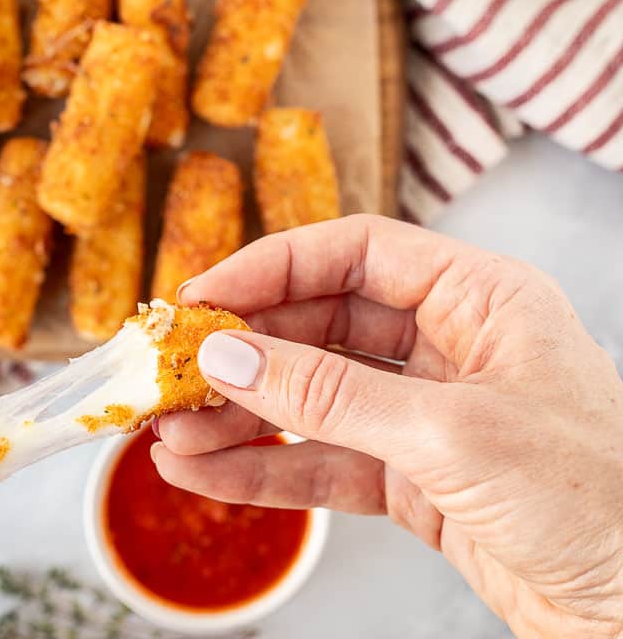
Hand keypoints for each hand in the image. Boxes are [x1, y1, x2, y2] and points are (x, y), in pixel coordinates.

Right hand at [154, 215, 622, 638]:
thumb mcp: (450, 431)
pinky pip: (323, 461)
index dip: (271, 267)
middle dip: (244, 354)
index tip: (201, 294)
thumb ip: (329, 392)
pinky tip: (207, 474)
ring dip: (240, 419)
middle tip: (172, 372)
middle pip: (320, 325)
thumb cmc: (597, 498)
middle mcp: (450, 347)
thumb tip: (228, 357)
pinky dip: (265, 469)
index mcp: (481, 300)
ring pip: (312, 400)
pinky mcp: (414, 479)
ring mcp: (428, 416)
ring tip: (171, 436)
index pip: (355, 253)